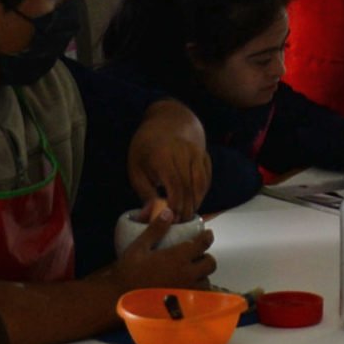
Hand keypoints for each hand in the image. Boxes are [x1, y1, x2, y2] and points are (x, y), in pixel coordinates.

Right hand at [109, 213, 216, 290]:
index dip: (207, 237)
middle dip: (206, 257)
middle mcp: (187, 274)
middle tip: (197, 256)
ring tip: (191, 273)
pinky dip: (198, 291)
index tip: (207, 234)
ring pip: (206, 281)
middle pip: (210, 264)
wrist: (120, 298)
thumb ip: (156, 229)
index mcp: (178, 257)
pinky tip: (187, 289)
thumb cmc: (128, 271)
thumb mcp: (139, 247)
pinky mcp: (183, 304)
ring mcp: (187, 291)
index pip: (202, 244)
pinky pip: (199, 297)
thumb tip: (168, 212)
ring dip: (202, 275)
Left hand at [127, 103, 210, 219]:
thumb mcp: (136, 167)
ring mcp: (197, 152)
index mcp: (162, 156)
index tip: (171, 219)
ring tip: (187, 215)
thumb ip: (144, 192)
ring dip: (196, 202)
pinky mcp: (204, 155)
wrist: (168, 120)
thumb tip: (150, 215)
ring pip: (201, 183)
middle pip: (189, 187)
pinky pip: (207, 177)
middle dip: (186, 208)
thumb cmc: (147, 147)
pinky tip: (194, 201)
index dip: (175, 205)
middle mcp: (183, 153)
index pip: (175, 186)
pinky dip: (202, 192)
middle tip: (180, 223)